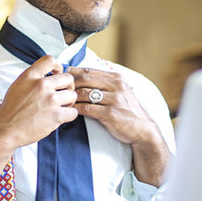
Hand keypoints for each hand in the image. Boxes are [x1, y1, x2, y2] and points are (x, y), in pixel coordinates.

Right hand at [0, 55, 78, 191]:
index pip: (50, 60)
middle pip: (68, 78)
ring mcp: (50, 100)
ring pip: (72, 95)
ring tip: (61, 107)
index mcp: (30, 76)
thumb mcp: (18, 86)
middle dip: (68, 86)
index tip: (58, 73)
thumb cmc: (10, 111)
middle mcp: (41, 85)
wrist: (5, 129)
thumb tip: (47, 77)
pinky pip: (73, 112)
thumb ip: (32, 79)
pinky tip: (61, 117)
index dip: (58, 66)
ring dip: (69, 102)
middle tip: (63, 94)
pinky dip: (69, 115)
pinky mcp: (56, 115)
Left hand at [68, 66, 170, 185]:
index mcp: (116, 78)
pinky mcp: (111, 114)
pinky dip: (77, 109)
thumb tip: (82, 77)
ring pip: (85, 93)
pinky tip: (71, 111)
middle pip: (85, 79)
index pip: (89, 70)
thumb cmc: (127, 111)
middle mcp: (117, 86)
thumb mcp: (119, 92)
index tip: (62, 78)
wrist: (143, 130)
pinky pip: (88, 109)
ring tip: (62, 101)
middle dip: (69, 83)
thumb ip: (104, 84)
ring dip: (71, 97)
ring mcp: (115, 100)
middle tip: (58, 89)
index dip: (73, 73)